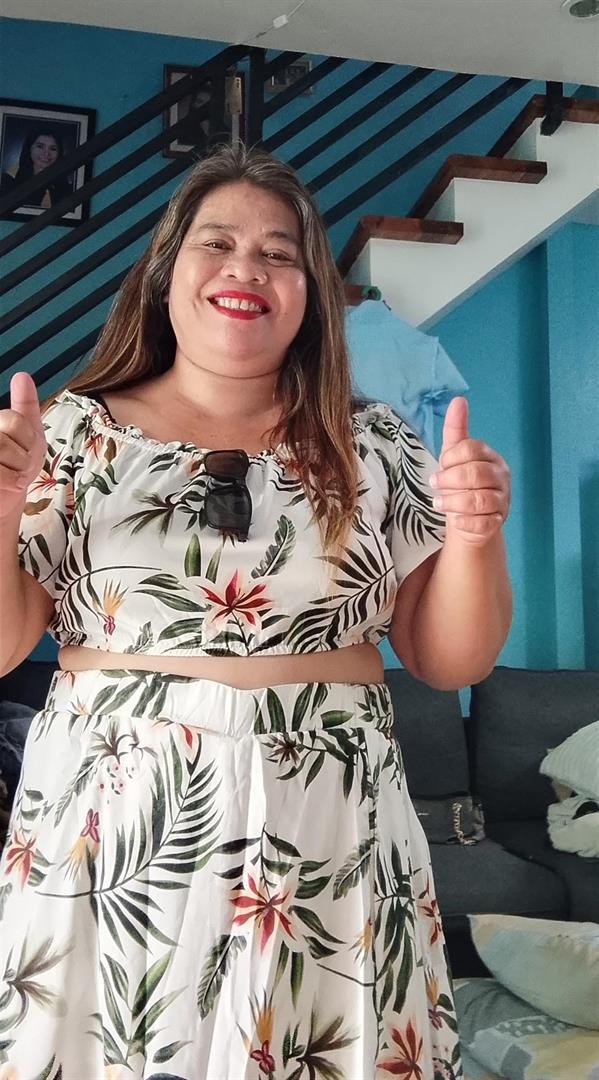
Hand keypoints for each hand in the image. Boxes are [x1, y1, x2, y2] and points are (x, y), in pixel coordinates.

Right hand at [0, 371, 46, 520]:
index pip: (14, 420)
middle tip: (18, 466)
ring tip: (11, 475)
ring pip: (3, 450)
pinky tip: (8, 485)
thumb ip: (25, 405)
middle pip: (9, 430)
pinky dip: (11, 481)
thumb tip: (22, 376)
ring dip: (18, 470)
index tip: (24, 449)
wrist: (5, 500)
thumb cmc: (17, 467)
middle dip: (23, 455)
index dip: (27, 438)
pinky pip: (0, 473)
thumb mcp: (29, 434)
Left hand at [430, 396, 510, 546]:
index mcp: (491, 457)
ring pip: (479, 500)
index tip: (441, 465)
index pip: (472, 449)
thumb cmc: (461, 484)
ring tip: (438, 503)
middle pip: (475, 473)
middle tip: (434, 484)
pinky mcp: (496, 523)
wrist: (470, 519)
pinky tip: (455, 520)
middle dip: (449, 479)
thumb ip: (456, 429)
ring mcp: (502, 501)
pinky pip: (483, 523)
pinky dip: (466, 522)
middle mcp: (500, 478)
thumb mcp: (455, 456)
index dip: (451, 457)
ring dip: (453, 502)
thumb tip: (458, 400)